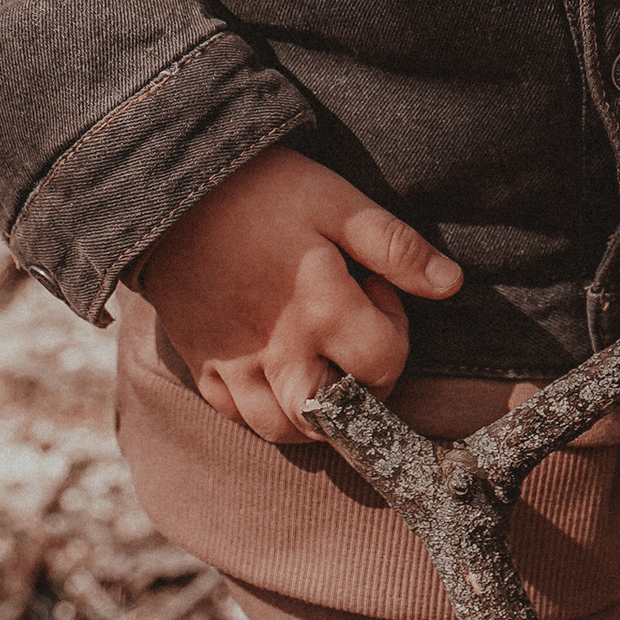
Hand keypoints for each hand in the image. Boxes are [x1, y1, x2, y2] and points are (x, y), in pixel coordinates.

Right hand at [138, 147, 461, 445]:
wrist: (168, 190)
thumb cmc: (260, 191)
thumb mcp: (337, 202)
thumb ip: (396, 247)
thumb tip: (452, 283)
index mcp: (320, 310)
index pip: (384, 364)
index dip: (394, 331)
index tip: (372, 291)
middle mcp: (278, 352)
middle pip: (338, 419)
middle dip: (362, 395)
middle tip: (355, 346)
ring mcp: (235, 366)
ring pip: (285, 429)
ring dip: (314, 412)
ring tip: (318, 362)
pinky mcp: (202, 366)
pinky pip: (237, 416)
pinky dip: (263, 407)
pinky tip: (274, 367)